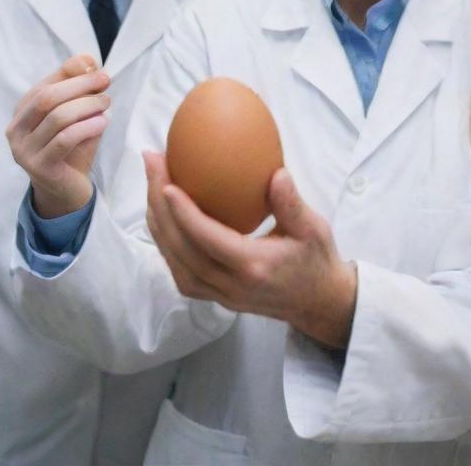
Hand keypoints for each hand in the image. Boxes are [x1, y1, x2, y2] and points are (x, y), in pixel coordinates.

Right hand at [6, 54, 109, 218]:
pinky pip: (64, 140)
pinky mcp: (38, 167)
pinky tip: (102, 123)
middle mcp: (16, 129)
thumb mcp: (78, 113)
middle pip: (47, 97)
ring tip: (106, 103)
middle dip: (80, 85)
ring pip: (56, 117)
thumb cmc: (74, 145)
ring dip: (87, 105)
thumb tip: (88, 61)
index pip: (45, 84)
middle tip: (106, 82)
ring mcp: (23, 150)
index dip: (71, 72)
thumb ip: (79, 88)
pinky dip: (87, 127)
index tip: (97, 68)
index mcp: (22, 111)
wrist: (68, 188)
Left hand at [144, 153, 357, 348]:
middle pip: (181, 249)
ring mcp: (220, 295)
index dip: (183, 212)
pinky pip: (180, 272)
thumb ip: (292, 204)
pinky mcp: (216, 297)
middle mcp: (230, 285)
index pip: (207, 239)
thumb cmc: (317, 260)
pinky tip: (165, 217)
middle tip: (152, 166)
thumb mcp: (314, 229)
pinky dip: (167, 244)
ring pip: (175, 263)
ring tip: (151, 188)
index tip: (166, 182)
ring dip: (158, 225)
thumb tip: (275, 173)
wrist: (319, 304)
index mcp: (253, 266)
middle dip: (159, 207)